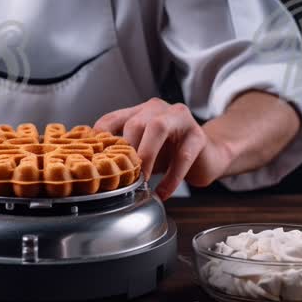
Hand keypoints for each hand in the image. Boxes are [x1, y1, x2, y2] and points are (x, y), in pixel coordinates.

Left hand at [94, 98, 232, 199]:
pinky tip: (163, 192)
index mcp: (139, 112)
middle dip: (126, 151)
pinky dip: (171, 178)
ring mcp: (180, 119)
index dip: (100, 140)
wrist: (208, 155)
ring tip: (141, 181)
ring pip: (158, 129)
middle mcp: (158, 110)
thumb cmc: (171, 153)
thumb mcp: (143, 152)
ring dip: (146, 156)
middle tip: (122, 175)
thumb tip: (99, 174)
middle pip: (135, 123)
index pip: (112, 119)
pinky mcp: (198, 136)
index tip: (94, 161)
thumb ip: (125, 156)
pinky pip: (182, 156)